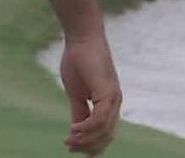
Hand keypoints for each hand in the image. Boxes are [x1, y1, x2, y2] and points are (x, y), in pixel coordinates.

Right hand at [59, 34, 121, 154]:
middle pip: (106, 135)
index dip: (91, 144)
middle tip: (70, 148)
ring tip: (69, 141)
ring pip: (104, 130)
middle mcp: (115, 102)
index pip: (105, 132)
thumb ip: (79, 111)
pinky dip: (86, 128)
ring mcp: (113, 97)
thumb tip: (76, 131)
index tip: (73, 149)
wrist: (81, 38)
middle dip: (88, 146)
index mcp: (109, 103)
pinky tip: (73, 130)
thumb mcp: (76, 92)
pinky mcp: (107, 91)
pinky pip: (99, 118)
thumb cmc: (78, 60)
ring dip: (85, 140)